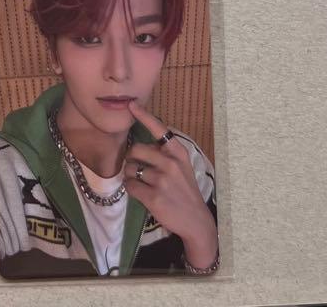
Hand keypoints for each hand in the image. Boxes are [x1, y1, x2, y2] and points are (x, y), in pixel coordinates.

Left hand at [123, 102, 217, 268]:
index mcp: (178, 153)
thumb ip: (164, 154)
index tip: (131, 104)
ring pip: (130, 169)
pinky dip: (131, 189)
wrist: (196, 221)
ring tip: (142, 184)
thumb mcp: (181, 167)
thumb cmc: (185, 191)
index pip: (159, 129)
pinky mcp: (154, 197)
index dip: (143, 116)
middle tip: (138, 169)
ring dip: (131, 176)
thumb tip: (139, 146)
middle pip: (135, 150)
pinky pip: (130, 186)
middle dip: (132, 160)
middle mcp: (170, 163)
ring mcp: (162, 180)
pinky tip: (141, 194)